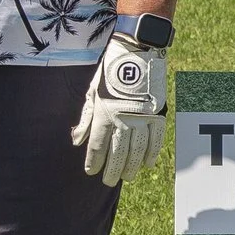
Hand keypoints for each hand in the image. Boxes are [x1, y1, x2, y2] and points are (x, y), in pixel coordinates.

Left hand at [72, 34, 166, 185]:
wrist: (136, 53)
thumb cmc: (110, 72)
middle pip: (117, 152)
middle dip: (112, 169)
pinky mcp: (157, 113)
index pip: (98, 145)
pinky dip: (152, 153)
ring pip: (137, 150)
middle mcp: (123, 118)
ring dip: (132, 166)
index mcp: (104, 113)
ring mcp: (142, 117)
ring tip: (127, 177)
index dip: (94, 161)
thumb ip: (86, 118)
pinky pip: (156, 140)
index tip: (91, 172)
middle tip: (108, 181)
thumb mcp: (92, 92)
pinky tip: (147, 164)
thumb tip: (77, 140)